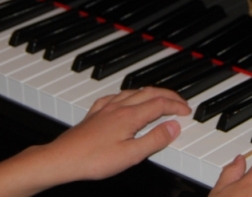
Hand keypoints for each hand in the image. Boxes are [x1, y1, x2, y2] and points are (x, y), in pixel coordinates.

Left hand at [41, 87, 190, 182]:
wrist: (64, 158)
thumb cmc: (95, 159)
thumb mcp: (131, 155)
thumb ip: (154, 140)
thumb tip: (174, 126)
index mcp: (129, 116)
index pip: (159, 104)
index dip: (176, 106)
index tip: (187, 112)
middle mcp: (118, 107)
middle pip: (148, 93)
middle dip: (167, 95)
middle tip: (181, 102)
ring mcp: (106, 108)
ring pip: (133, 91)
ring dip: (150, 93)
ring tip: (160, 98)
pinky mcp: (96, 112)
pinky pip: (116, 95)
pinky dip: (130, 94)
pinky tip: (126, 99)